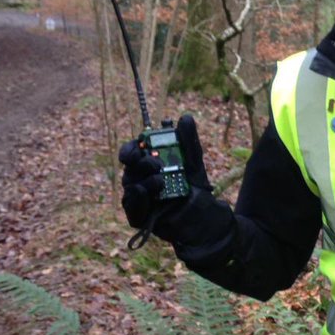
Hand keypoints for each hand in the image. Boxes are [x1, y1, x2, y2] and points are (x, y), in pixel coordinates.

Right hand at [119, 113, 211, 229]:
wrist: (204, 213)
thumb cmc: (194, 186)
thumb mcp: (194, 161)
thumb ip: (188, 140)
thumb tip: (185, 118)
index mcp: (148, 164)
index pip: (131, 153)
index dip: (131, 149)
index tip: (139, 146)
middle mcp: (140, 179)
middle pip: (130, 169)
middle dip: (141, 164)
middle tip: (157, 165)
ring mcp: (139, 198)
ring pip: (131, 187)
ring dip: (144, 182)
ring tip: (160, 181)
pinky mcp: (140, 216)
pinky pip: (132, 208)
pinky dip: (136, 200)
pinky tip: (144, 193)